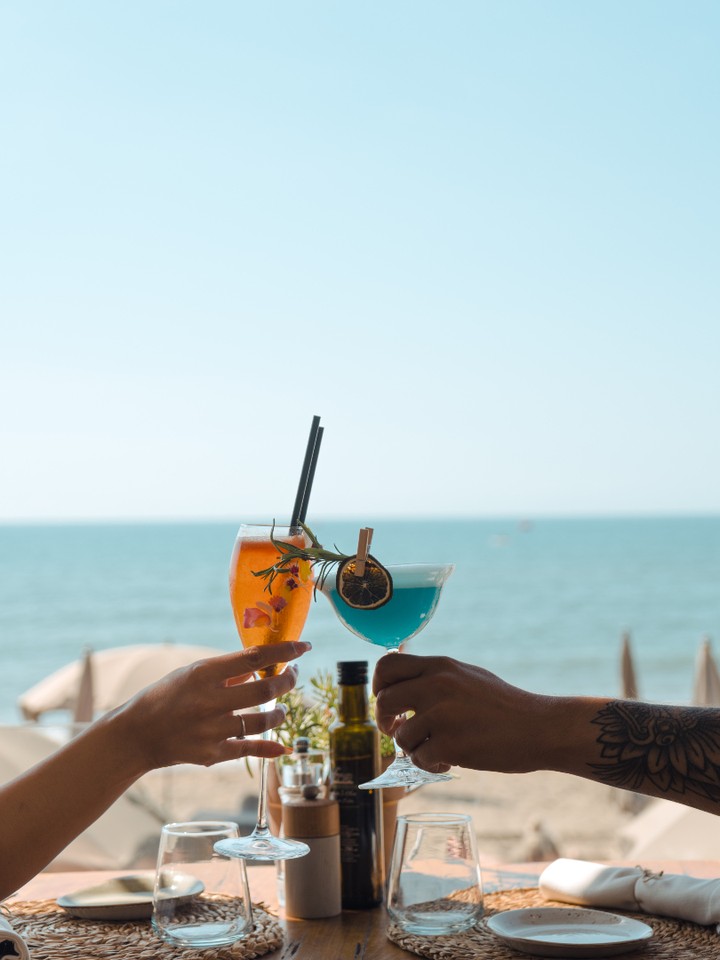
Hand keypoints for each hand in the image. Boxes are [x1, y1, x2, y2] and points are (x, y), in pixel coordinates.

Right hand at [116, 640, 309, 771]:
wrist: (136, 734)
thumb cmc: (166, 696)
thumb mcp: (192, 674)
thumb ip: (227, 672)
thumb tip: (261, 667)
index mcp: (204, 674)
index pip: (255, 657)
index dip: (285, 651)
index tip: (304, 646)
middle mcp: (210, 701)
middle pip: (265, 690)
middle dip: (288, 681)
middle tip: (293, 675)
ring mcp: (212, 730)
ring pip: (263, 721)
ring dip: (280, 713)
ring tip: (282, 708)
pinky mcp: (212, 754)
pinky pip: (249, 750)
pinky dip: (269, 748)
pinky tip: (283, 746)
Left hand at [373, 652, 547, 774]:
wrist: (539, 727)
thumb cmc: (504, 706)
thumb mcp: (466, 677)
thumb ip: (434, 679)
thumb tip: (398, 688)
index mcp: (440, 666)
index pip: (386, 665)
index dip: (378, 685)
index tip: (390, 703)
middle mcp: (436, 684)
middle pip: (384, 700)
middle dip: (384, 721)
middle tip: (398, 731)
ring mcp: (442, 714)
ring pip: (400, 736)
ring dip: (413, 749)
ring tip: (436, 750)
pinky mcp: (450, 744)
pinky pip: (419, 759)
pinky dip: (429, 765)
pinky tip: (448, 762)